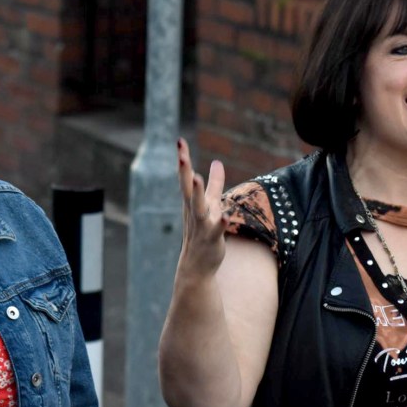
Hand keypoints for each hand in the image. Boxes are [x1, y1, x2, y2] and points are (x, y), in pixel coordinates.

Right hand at [177, 137, 227, 275]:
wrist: (196, 266)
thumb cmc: (203, 231)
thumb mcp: (211, 203)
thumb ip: (215, 183)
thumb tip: (217, 162)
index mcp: (192, 201)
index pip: (186, 177)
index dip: (183, 159)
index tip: (180, 141)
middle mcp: (194, 211)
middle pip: (188, 189)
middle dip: (184, 172)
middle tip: (181, 155)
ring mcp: (201, 225)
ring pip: (199, 208)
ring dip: (197, 193)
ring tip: (196, 177)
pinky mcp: (212, 239)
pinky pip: (217, 230)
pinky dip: (220, 223)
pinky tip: (226, 216)